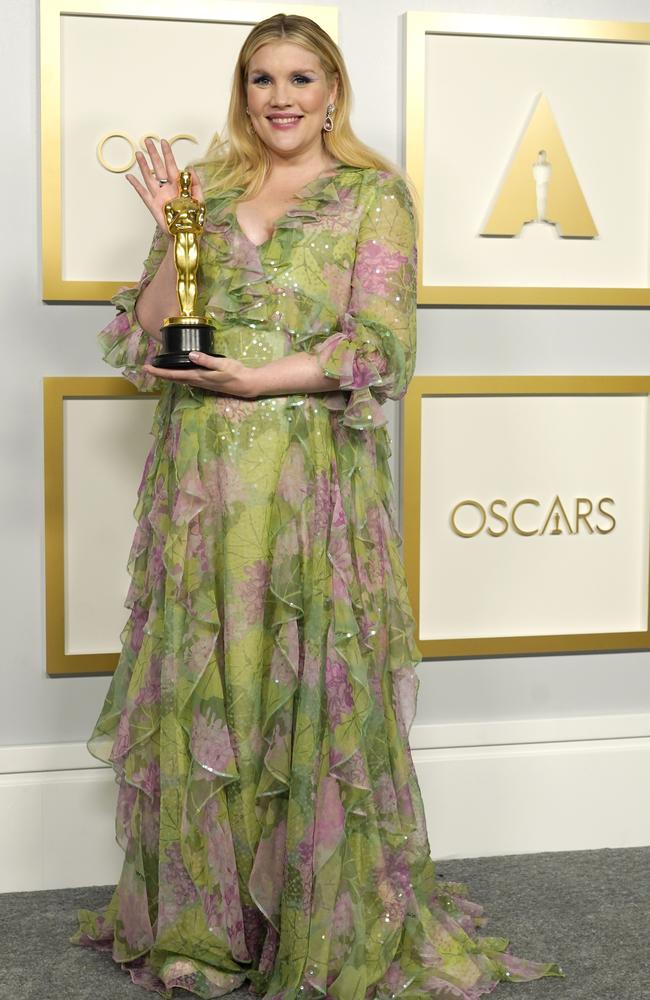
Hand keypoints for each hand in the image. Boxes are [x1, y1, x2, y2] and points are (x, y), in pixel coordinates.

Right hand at [125, 138, 203, 230]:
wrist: (186, 234)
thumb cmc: (193, 218)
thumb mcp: (199, 199)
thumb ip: (196, 184)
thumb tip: (190, 168)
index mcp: (178, 185)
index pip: (171, 165)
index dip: (167, 154)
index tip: (163, 142)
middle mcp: (167, 188)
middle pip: (158, 167)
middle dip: (153, 153)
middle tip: (147, 140)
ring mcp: (159, 196)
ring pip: (149, 177)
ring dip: (143, 165)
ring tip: (138, 153)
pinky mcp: (152, 205)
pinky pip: (142, 193)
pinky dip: (135, 185)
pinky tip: (129, 176)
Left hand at [142, 352, 260, 397]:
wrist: (246, 384)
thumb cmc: (236, 373)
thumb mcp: (222, 364)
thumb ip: (206, 360)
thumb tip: (191, 355)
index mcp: (198, 376)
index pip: (174, 375)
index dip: (159, 372)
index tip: (147, 368)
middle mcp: (197, 381)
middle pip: (173, 379)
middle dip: (159, 374)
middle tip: (146, 368)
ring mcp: (201, 383)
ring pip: (179, 379)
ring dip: (167, 375)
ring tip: (157, 369)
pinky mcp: (205, 381)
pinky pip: (186, 379)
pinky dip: (177, 375)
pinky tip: (176, 372)